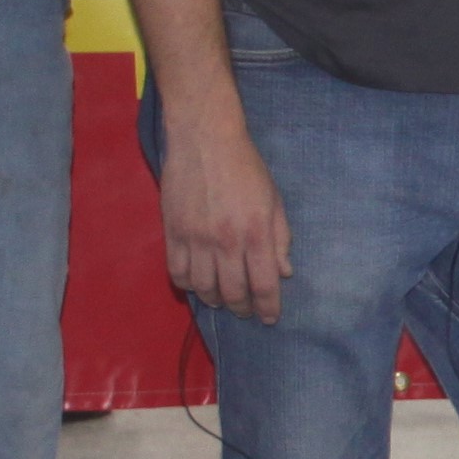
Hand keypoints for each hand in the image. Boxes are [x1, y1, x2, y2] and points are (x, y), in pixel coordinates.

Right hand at [159, 119, 292, 324]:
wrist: (205, 140)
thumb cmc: (246, 168)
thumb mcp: (274, 200)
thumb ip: (280, 238)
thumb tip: (285, 273)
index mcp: (256, 233)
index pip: (264, 285)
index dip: (268, 307)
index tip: (270, 318)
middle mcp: (225, 241)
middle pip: (233, 292)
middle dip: (242, 309)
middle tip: (246, 312)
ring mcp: (196, 239)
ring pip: (203, 288)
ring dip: (215, 301)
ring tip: (223, 301)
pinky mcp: (173, 233)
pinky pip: (177, 272)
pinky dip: (188, 286)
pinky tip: (198, 285)